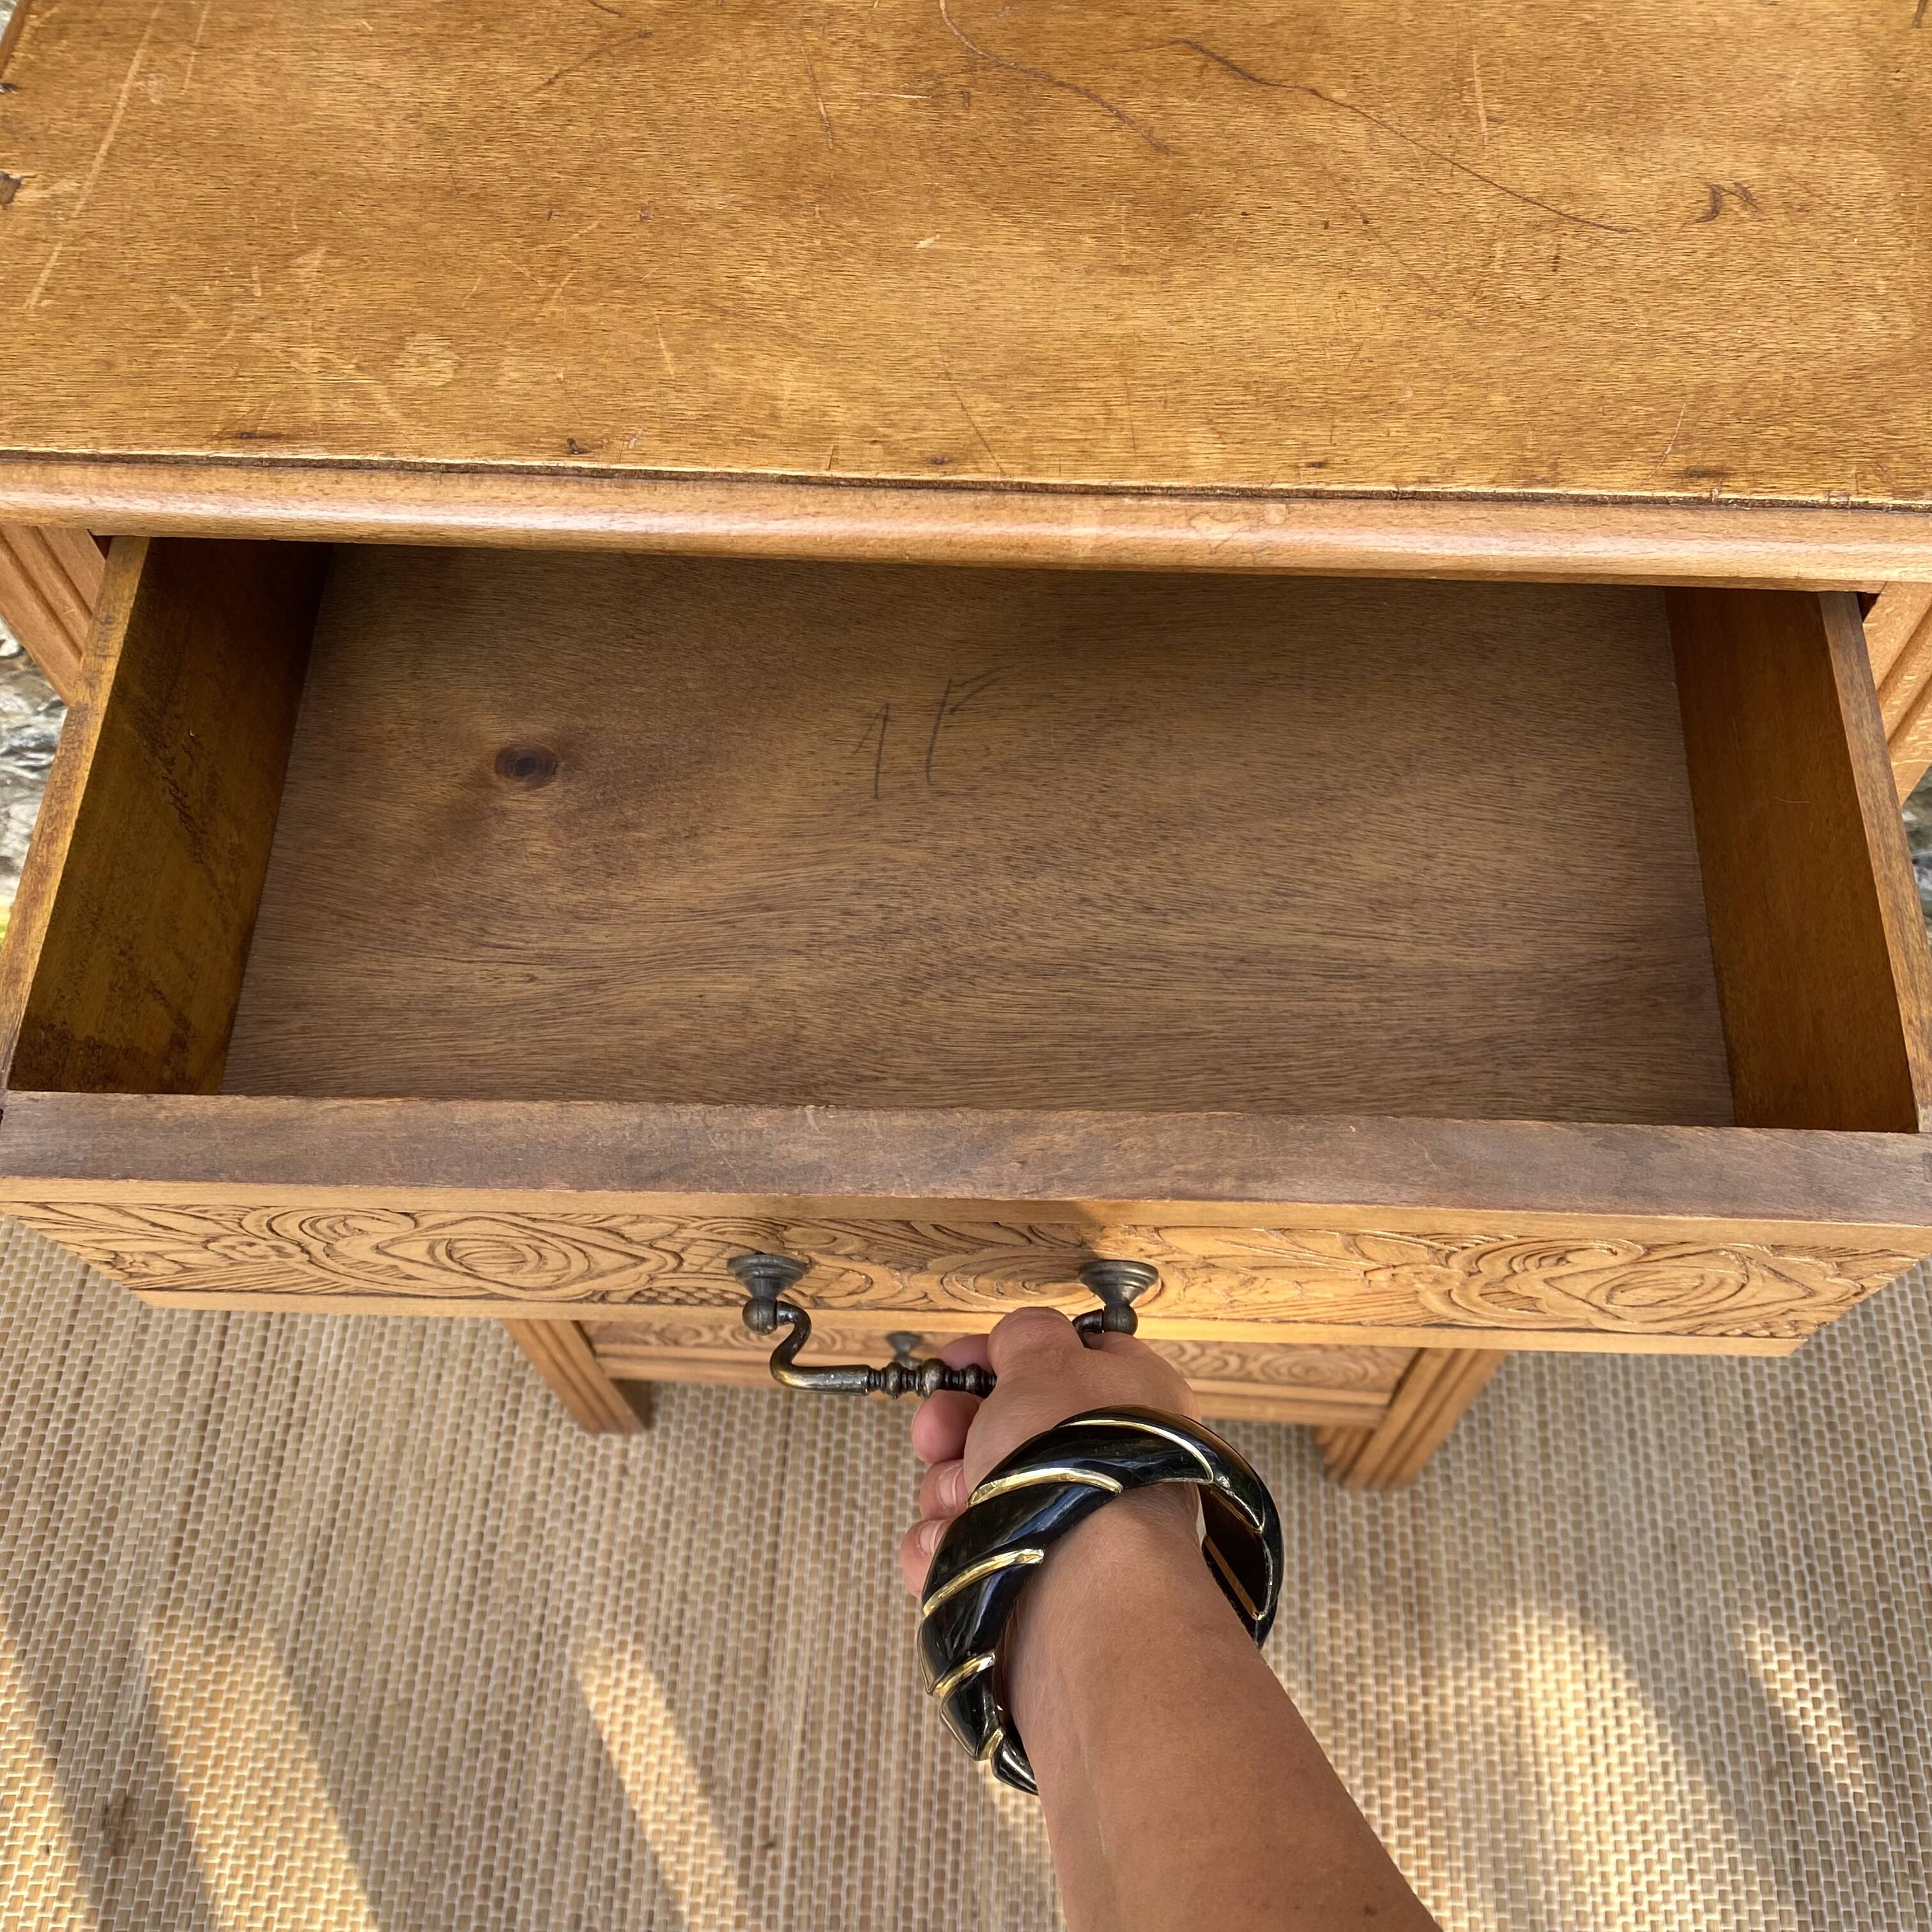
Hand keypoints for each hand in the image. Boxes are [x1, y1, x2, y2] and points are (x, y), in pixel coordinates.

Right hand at [898, 1306, 1201, 1599]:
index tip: (956, 1360)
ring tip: (960, 1498)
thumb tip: (1020, 1335)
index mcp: (1127, 1399)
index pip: (1060, 1361)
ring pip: (971, 1488)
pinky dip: (944, 1546)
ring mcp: (1062, 1524)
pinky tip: (950, 1545)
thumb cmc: (1076, 1459)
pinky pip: (959, 1549)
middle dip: (956, 1427)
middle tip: (938, 1433)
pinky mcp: (1023, 1579)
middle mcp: (1100, 1462)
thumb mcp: (1046, 1358)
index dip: (1001, 1354)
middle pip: (1002, 1427)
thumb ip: (1028, 1333)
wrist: (1078, 1579)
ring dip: (947, 1489)